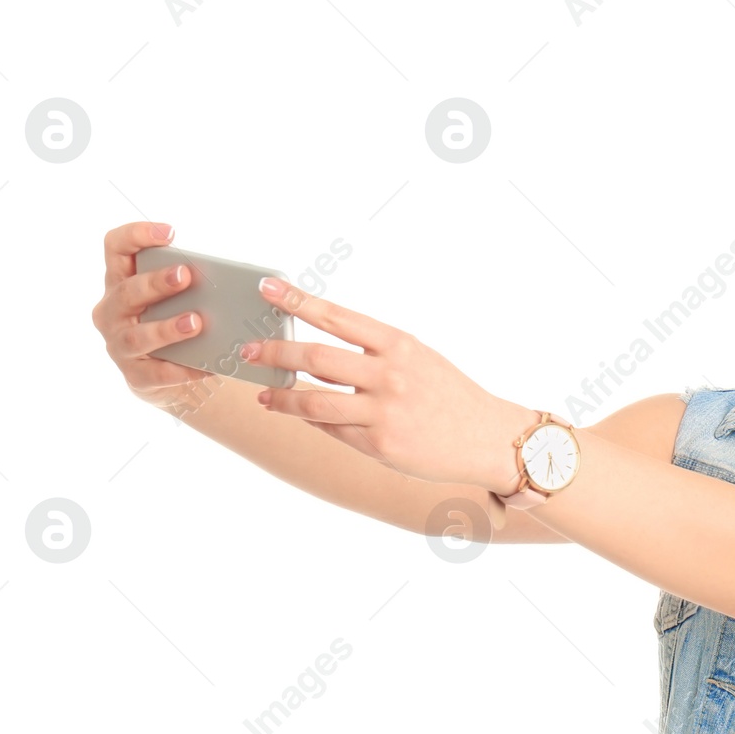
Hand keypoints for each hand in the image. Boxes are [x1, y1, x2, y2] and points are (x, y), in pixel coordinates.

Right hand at [92, 221, 211, 405]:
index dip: (137, 235)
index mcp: (121, 280)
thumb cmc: (175, 318)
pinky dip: (181, 369)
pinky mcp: (135, 375)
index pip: (115, 247)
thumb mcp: (179, 294)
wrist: (171, 373)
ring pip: (137, 335)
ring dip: (167, 328)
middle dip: (156, 282)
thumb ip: (194, 279)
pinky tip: (206, 365)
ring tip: (196, 322)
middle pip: (127, 291)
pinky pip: (156, 373)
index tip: (170, 232)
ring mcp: (119, 344)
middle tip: (185, 275)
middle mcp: (113, 310)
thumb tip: (239, 272)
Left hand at [237, 275, 533, 491]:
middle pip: (315, 358)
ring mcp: (384, 412)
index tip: (267, 288)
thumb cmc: (448, 394)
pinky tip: (297, 413)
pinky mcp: (380, 446)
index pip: (337, 316)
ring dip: (280, 396)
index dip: (297, 301)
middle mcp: (390, 374)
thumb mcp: (418, 358)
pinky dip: (309, 420)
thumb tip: (316, 354)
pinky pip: (331, 429)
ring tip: (263, 394)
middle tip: (248, 350)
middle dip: (275, 352)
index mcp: (399, 344)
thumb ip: (373, 353)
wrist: (486, 437)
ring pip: (313, 400)